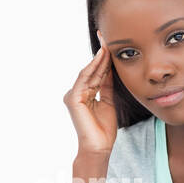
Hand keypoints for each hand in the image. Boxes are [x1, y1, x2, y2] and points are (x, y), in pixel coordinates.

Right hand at [63, 29, 119, 156]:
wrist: (99, 146)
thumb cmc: (104, 128)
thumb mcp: (109, 100)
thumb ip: (107, 84)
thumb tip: (110, 67)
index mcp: (85, 94)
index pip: (96, 72)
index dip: (103, 58)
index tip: (109, 43)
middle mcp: (77, 92)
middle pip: (91, 69)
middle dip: (100, 53)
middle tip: (106, 36)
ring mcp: (73, 95)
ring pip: (88, 72)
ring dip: (98, 58)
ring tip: (107, 44)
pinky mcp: (73, 99)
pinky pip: (85, 79)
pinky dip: (93, 67)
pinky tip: (102, 57)